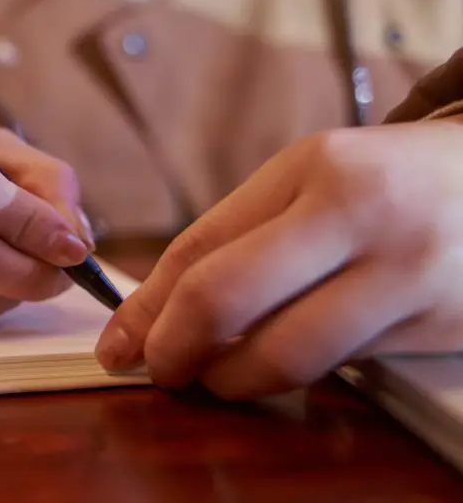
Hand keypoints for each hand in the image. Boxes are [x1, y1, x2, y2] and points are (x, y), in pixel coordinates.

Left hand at [95, 119, 462, 398]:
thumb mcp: (311, 180)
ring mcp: (402, 275)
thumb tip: (160, 308)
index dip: (146, 307)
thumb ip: (240, 236)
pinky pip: (341, 367)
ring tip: (215, 376)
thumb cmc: (387, 181)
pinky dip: (292, 376)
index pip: (201, 247)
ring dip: (232, 379)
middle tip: (158, 370)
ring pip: (286, 354)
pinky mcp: (435, 327)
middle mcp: (355, 217)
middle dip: (174, 348)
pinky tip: (272, 367)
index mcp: (311, 169)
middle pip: (227, 299)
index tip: (118, 344)